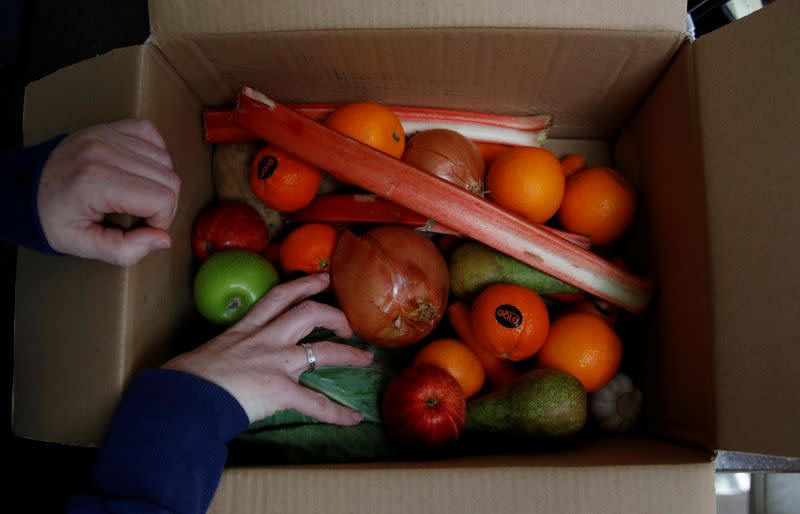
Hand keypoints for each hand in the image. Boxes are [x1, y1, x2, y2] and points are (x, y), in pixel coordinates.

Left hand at [37, 119, 180, 266]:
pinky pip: (151, 134)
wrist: (24, 187)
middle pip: (169, 179)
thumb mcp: (82, 246)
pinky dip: (155, 154)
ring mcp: (107, 135)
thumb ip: (125, 250)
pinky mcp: (109, 127)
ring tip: (139, 194)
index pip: (162, 198)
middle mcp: (105, 152)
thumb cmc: (53, 218)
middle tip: (142, 215)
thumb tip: (163, 239)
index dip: (161, 220)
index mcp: (97, 182)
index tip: (143, 228)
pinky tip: (141, 171)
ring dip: (160, 181)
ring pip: (165, 159)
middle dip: (164, 204)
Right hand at [163, 273, 372, 423]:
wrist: (185, 398)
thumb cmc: (187, 378)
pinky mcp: (280, 390)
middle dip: (334, 315)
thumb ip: (227, 349)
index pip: (279, 296)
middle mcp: (266, 339)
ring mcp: (277, 363)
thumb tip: (223, 360)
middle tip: (349, 323)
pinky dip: (338, 413)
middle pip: (309, 313)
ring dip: (349, 355)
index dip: (304, 284)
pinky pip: (316, 403)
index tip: (323, 278)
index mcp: (247, 328)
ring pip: (324, 351)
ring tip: (365, 358)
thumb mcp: (209, 351)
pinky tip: (354, 418)